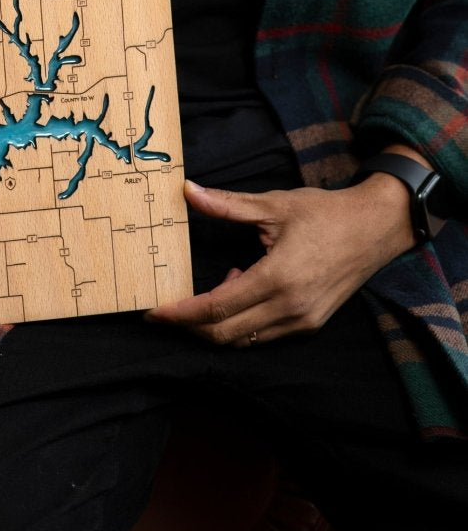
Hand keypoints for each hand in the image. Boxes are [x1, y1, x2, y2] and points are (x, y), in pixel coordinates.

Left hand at [146, 169, 417, 346]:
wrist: (376, 228)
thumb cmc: (325, 213)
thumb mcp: (273, 204)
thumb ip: (226, 204)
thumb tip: (188, 191)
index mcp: (278, 279)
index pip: (217, 308)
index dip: (181, 314)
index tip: (154, 314)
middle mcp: (290, 308)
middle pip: (225, 334)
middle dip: (190, 326)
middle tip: (166, 311)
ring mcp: (302, 321)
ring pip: (244, 339)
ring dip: (217, 324)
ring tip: (213, 288)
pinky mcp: (310, 324)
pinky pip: (263, 334)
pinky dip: (241, 321)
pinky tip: (240, 286)